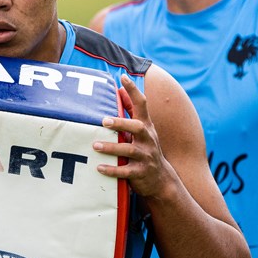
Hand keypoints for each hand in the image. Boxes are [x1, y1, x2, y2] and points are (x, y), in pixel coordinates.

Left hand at [93, 75, 171, 197]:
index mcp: (146, 126)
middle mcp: (148, 139)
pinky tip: (99, 168)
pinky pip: (125, 171)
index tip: (123, 78)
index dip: (134, 90)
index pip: (142, 104)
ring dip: (112, 147)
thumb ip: (131, 111)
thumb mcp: (142, 129)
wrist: (161, 179)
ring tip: (96, 145)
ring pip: (129, 150)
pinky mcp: (140, 173)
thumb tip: (119, 89)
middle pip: (137, 128)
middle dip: (121, 123)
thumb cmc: (146, 148)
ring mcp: (145, 156)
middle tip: (104, 121)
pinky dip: (112, 170)